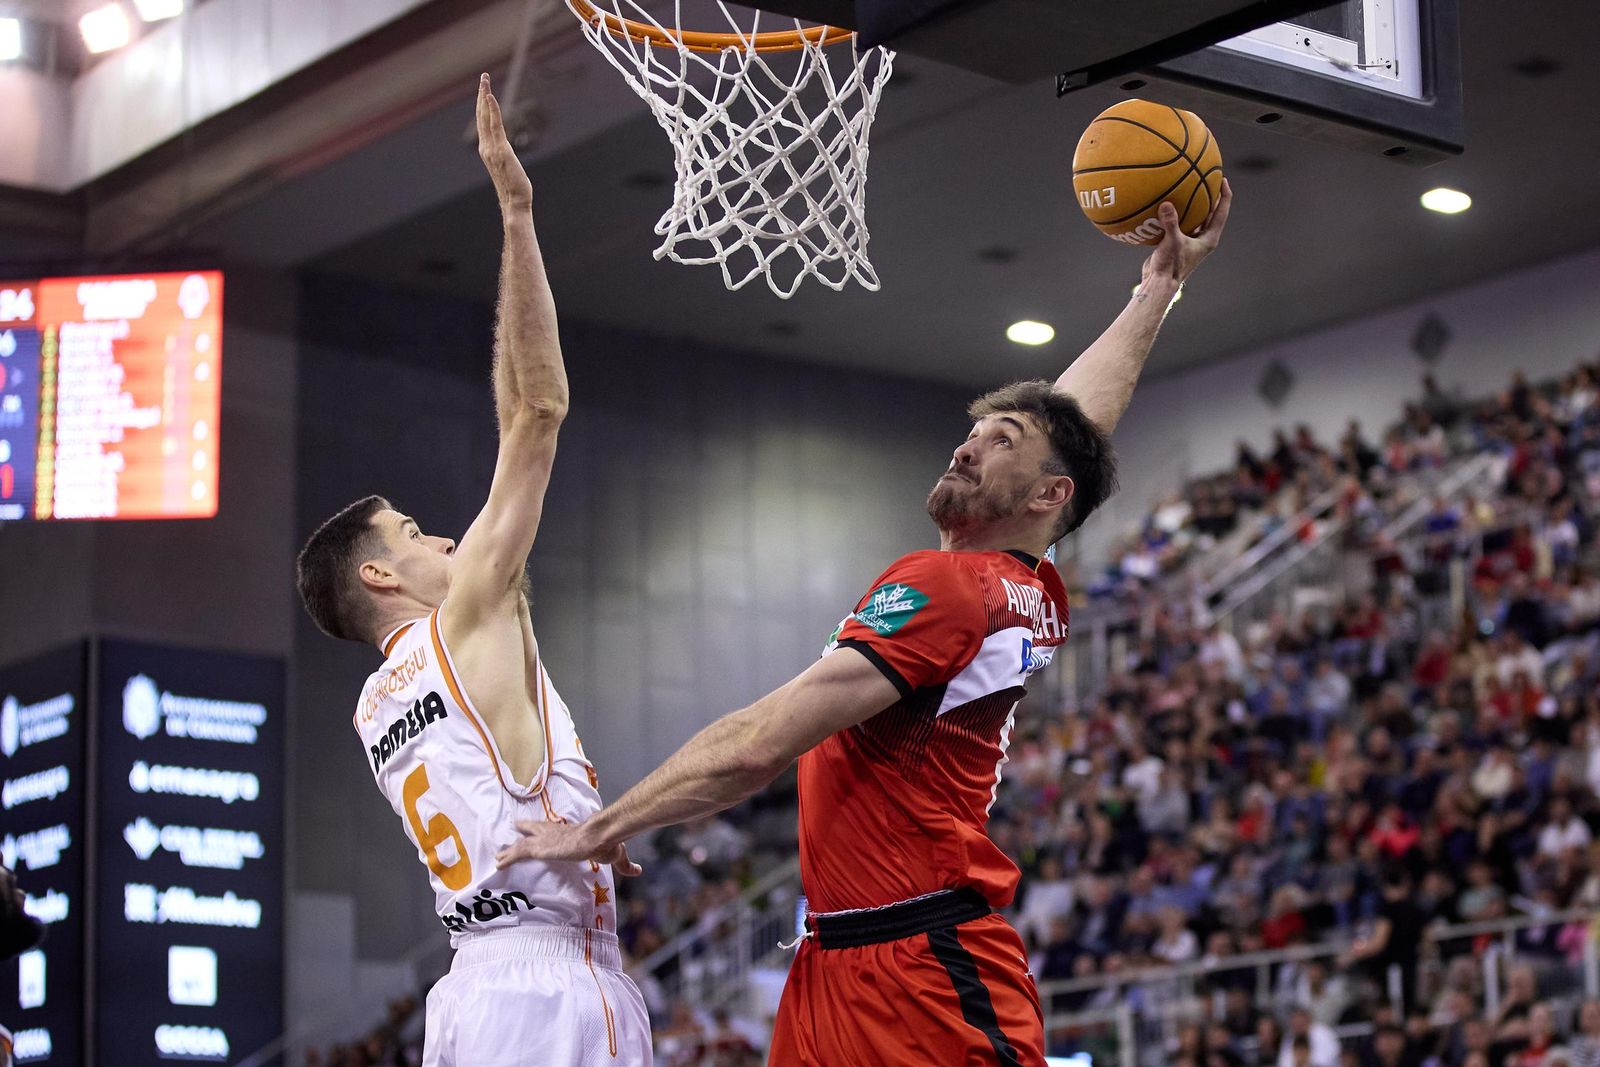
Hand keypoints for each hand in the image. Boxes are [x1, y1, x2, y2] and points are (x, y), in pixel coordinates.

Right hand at [476, 73, 532, 212]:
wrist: (516, 203)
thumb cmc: (515, 189)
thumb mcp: (509, 169)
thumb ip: (506, 158)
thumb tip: (508, 156)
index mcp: (487, 150)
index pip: (483, 123)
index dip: (483, 105)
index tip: (484, 90)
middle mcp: (486, 147)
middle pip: (481, 115)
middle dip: (482, 95)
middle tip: (483, 78)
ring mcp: (492, 148)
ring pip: (485, 117)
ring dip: (485, 96)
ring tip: (485, 80)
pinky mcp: (501, 150)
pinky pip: (495, 126)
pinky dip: (491, 110)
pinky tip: (490, 96)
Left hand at [495, 819, 642, 876]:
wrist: (600, 835)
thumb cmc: (607, 842)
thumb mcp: (617, 855)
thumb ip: (624, 865)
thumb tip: (638, 871)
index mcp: (572, 832)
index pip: (556, 829)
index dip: (549, 828)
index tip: (543, 827)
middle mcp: (556, 833)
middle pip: (536, 830)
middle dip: (525, 830)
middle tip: (515, 828)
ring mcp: (547, 840)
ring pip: (524, 844)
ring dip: (511, 850)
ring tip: (499, 856)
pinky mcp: (541, 848)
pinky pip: (519, 853)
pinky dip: (508, 858)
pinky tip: (498, 864)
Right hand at [1141, 178, 1231, 289]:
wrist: (1158, 284)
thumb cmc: (1170, 266)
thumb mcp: (1171, 242)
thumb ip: (1170, 223)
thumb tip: (1166, 204)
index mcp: (1209, 239)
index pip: (1221, 212)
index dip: (1224, 195)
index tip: (1223, 180)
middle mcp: (1202, 240)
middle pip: (1211, 213)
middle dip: (1211, 196)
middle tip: (1210, 178)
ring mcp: (1191, 241)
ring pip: (1197, 218)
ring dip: (1195, 204)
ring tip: (1191, 187)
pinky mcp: (1178, 243)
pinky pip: (1180, 223)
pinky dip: (1177, 213)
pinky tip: (1168, 202)